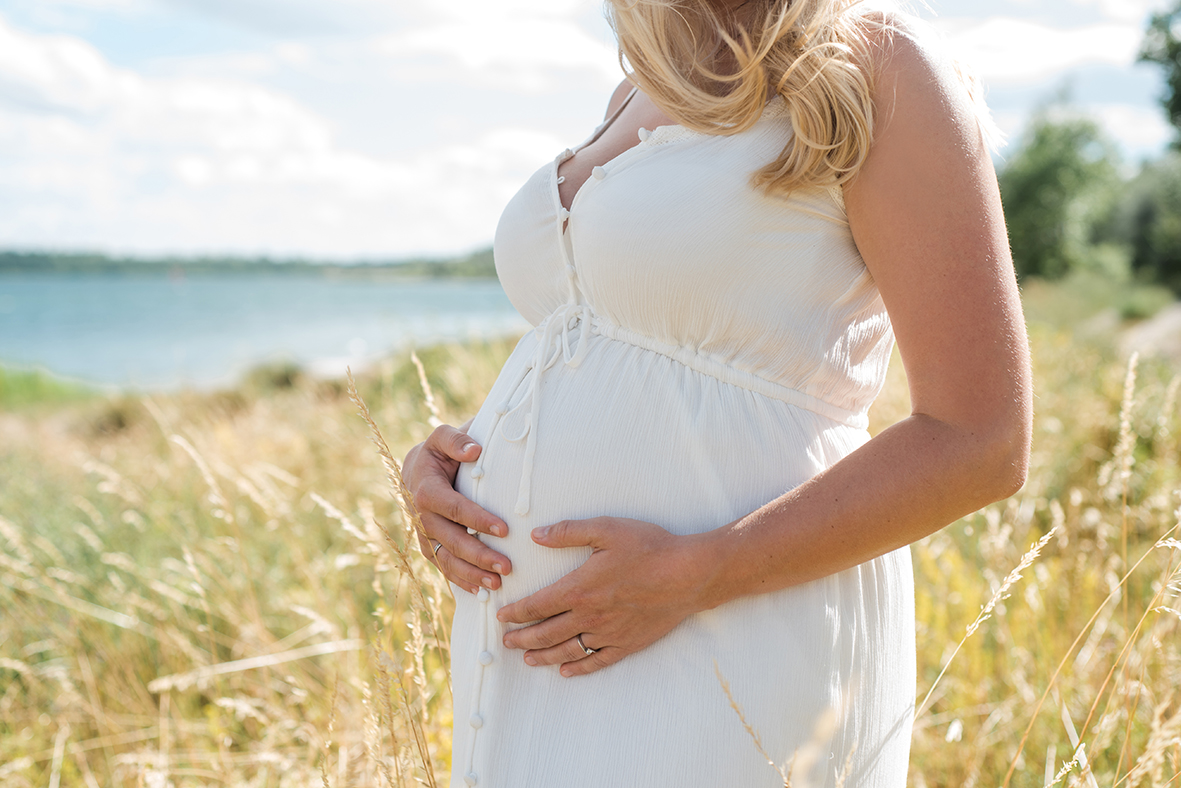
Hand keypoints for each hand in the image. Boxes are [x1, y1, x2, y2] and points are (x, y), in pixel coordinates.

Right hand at [402, 423, 510, 593]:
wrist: (417, 468)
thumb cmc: (439, 451)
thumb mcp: (442, 438)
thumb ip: (456, 440)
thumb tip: (475, 451)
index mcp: (424, 488)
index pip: (452, 507)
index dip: (477, 520)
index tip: (505, 530)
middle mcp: (419, 515)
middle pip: (449, 540)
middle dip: (478, 555)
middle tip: (507, 567)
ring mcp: (422, 534)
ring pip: (444, 559)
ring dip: (470, 574)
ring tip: (497, 585)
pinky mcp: (427, 546)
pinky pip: (442, 566)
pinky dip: (460, 580)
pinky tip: (480, 591)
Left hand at [497, 517, 708, 676]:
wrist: (689, 574)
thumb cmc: (649, 548)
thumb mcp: (606, 529)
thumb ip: (569, 532)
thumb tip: (537, 534)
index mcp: (579, 589)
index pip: (537, 605)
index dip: (516, 612)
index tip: (501, 616)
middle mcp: (589, 616)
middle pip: (546, 633)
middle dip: (522, 638)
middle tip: (505, 642)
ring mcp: (608, 633)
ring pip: (567, 650)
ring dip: (543, 656)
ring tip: (528, 658)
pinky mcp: (628, 644)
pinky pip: (597, 661)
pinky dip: (579, 667)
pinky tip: (567, 671)